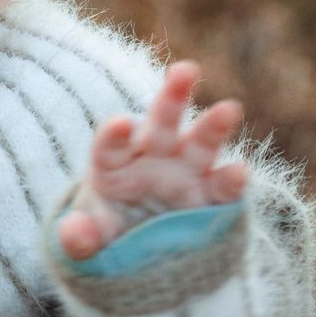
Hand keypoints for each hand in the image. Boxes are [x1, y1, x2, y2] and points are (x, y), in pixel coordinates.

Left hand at [55, 61, 247, 261]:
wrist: (140, 247)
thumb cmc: (106, 230)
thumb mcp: (87, 238)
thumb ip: (78, 237)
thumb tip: (75, 234)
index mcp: (113, 162)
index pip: (111, 144)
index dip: (114, 135)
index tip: (120, 125)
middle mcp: (152, 157)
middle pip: (161, 124)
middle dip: (172, 97)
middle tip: (184, 69)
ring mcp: (184, 173)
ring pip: (200, 144)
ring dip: (213, 126)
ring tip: (229, 108)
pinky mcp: (210, 196)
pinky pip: (223, 187)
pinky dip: (231, 180)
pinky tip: (239, 172)